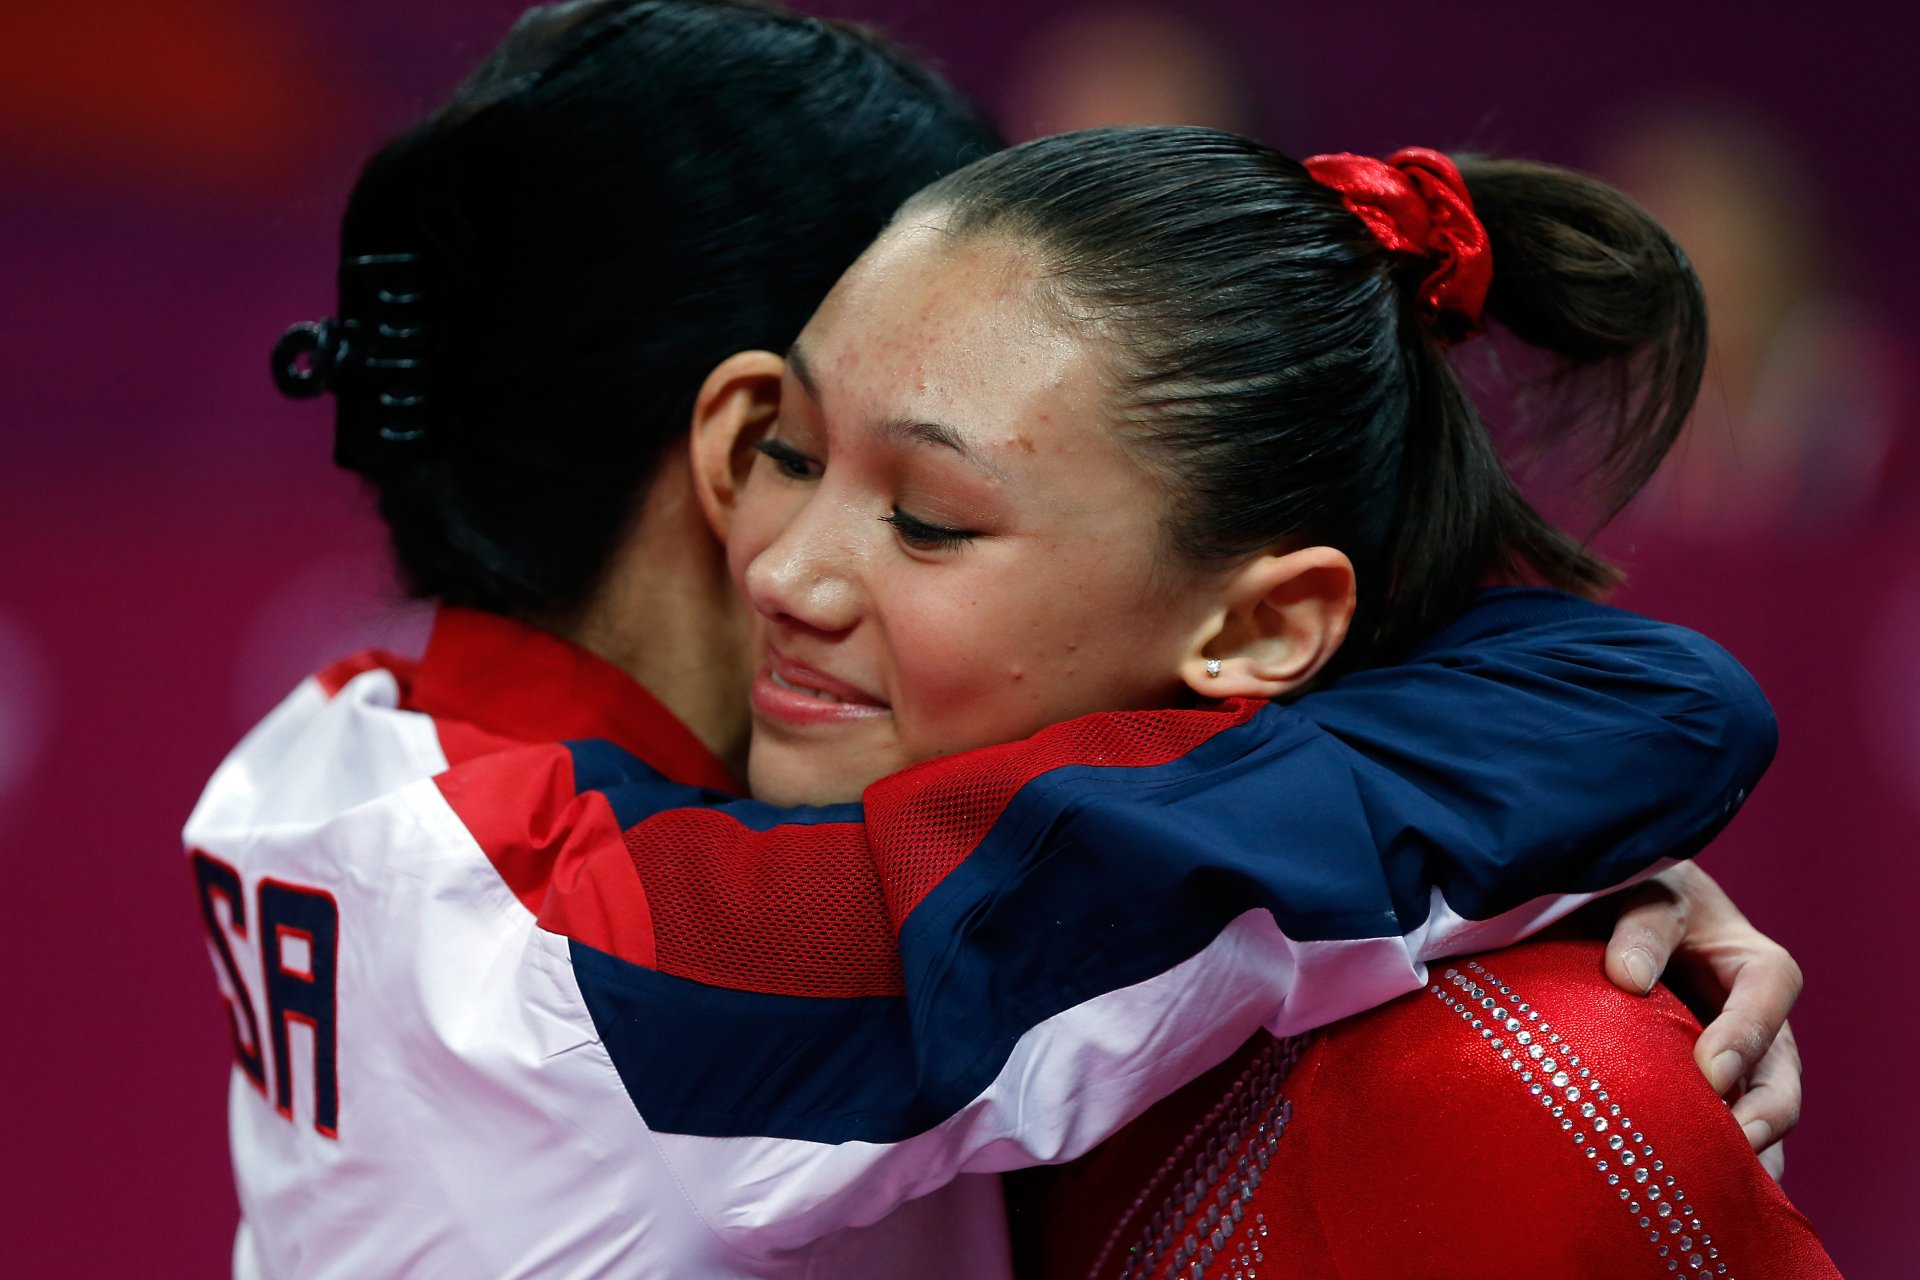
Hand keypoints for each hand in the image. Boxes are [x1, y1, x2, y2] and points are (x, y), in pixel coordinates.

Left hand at [1598, 862, 1802, 1178]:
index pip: (1767, 995)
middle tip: (1727, 1148)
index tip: (1710, 1073)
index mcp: (1753, 964)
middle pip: (1781, 1075)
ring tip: (1716, 1187)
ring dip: (1743, 1152)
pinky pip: (1720, 1131)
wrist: (1605, 911)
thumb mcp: (1642, 892)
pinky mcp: (1703, 1089)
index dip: (1744, 1035)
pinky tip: (1691, 1192)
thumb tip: (1627, 979)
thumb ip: (1641, 927)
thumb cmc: (1632, 892)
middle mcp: (1756, 1020)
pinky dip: (1714, 1162)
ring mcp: (1735, 1061)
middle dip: (1761, 1115)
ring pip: (1758, 1114)